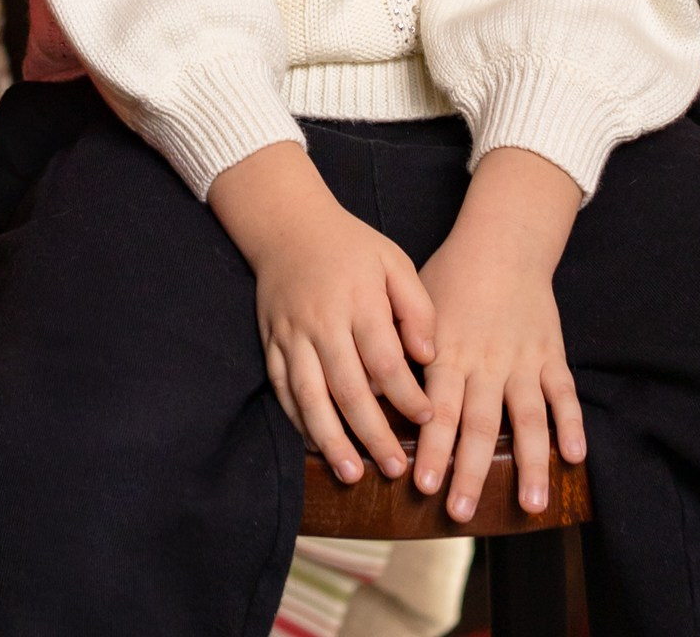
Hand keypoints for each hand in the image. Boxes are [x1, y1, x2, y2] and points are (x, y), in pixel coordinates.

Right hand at [208, 143, 433, 484]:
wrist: (288, 225)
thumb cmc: (351, 247)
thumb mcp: (394, 261)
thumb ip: (416, 308)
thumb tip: (428, 357)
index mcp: (358, 299)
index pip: (384, 359)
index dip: (407, 395)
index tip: (427, 419)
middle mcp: (322, 321)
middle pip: (348, 387)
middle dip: (373, 433)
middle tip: (396, 468)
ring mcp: (292, 334)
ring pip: (310, 396)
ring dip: (331, 439)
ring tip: (352, 474)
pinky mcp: (271, 343)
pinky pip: (283, 389)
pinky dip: (298, 421)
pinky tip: (317, 446)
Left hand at [411, 148, 582, 521]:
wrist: (502, 243)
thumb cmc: (451, 279)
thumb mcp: (418, 309)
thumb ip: (402, 352)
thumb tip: (371, 392)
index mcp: (449, 352)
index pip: (438, 408)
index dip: (432, 448)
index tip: (425, 486)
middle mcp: (485, 362)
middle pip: (480, 424)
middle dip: (471, 470)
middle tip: (462, 512)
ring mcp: (522, 360)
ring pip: (527, 417)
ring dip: (530, 462)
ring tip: (531, 505)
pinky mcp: (551, 354)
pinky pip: (563, 392)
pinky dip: (571, 423)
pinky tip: (575, 456)